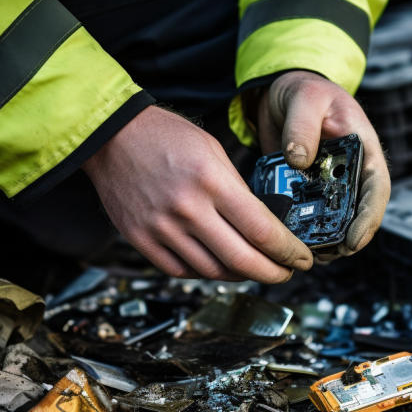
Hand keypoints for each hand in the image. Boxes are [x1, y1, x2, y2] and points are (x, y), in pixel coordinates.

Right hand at [81, 106, 312, 282]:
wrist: (111, 136)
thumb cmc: (164, 136)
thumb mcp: (213, 151)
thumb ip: (237, 190)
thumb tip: (264, 226)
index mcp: (212, 181)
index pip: (262, 231)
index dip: (288, 252)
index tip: (301, 258)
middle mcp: (187, 209)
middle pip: (242, 260)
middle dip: (272, 273)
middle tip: (285, 273)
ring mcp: (162, 228)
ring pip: (212, 271)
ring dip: (239, 274)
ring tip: (253, 267)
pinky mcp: (141, 239)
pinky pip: (180, 270)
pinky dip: (203, 272)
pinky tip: (216, 264)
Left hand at [254, 70, 390, 261]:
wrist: (283, 92)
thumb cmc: (305, 90)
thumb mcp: (305, 99)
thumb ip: (302, 126)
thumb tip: (298, 160)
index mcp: (362, 149)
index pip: (375, 189)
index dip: (368, 219)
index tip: (353, 240)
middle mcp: (349, 171)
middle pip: (356, 212)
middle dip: (344, 238)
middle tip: (325, 255)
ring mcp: (329, 182)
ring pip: (333, 217)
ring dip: (323, 238)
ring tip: (306, 253)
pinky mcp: (307, 188)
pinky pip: (307, 212)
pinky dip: (299, 227)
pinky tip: (286, 238)